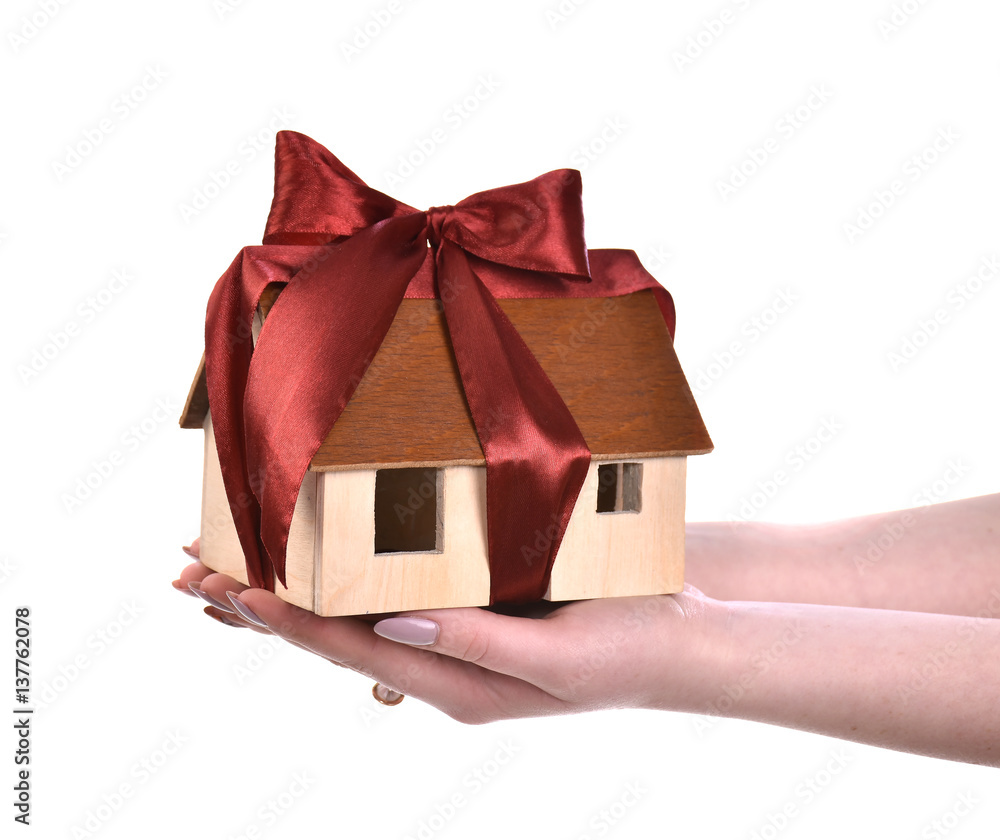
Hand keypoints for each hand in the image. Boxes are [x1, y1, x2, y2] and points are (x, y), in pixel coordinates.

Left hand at [172, 540, 725, 722]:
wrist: (684, 641)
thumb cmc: (633, 647)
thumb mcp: (559, 656)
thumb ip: (477, 642)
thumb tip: (389, 625)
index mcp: (460, 686)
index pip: (355, 651)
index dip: (292, 621)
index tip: (235, 589)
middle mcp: (445, 669)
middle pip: (338, 638)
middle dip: (269, 609)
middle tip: (199, 576)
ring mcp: (457, 642)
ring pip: (356, 617)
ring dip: (296, 592)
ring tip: (235, 572)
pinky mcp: (474, 612)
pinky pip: (392, 597)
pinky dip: (346, 578)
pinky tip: (325, 559)